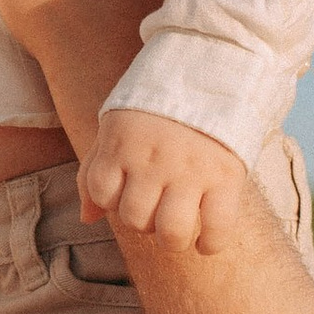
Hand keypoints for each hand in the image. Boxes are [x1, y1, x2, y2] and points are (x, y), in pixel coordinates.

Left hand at [82, 108, 253, 253]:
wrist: (213, 69)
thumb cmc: (157, 109)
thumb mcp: (118, 127)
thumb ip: (96, 169)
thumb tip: (87, 218)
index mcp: (123, 142)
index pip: (102, 193)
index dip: (112, 197)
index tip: (130, 187)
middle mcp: (154, 159)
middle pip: (135, 218)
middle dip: (142, 219)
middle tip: (158, 204)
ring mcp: (191, 170)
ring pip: (171, 232)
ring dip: (171, 237)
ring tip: (177, 224)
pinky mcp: (226, 177)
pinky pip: (216, 229)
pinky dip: (210, 243)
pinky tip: (206, 240)